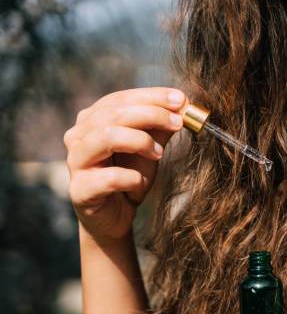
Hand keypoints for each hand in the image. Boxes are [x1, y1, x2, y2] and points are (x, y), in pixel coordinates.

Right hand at [63, 87, 185, 240]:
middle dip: (151, 115)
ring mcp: (76, 162)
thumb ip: (161, 127)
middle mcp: (78, 136)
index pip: (120, 98)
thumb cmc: (131, 177)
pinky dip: (133, 177)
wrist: (117, 217)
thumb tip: (183, 103)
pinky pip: (110, 177)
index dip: (152, 96)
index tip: (181, 99)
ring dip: (141, 142)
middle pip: (113, 114)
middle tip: (178, 123)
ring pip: (107, 137)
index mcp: (91, 119)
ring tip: (160, 155)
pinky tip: (141, 182)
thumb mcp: (150, 148)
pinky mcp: (81, 190)